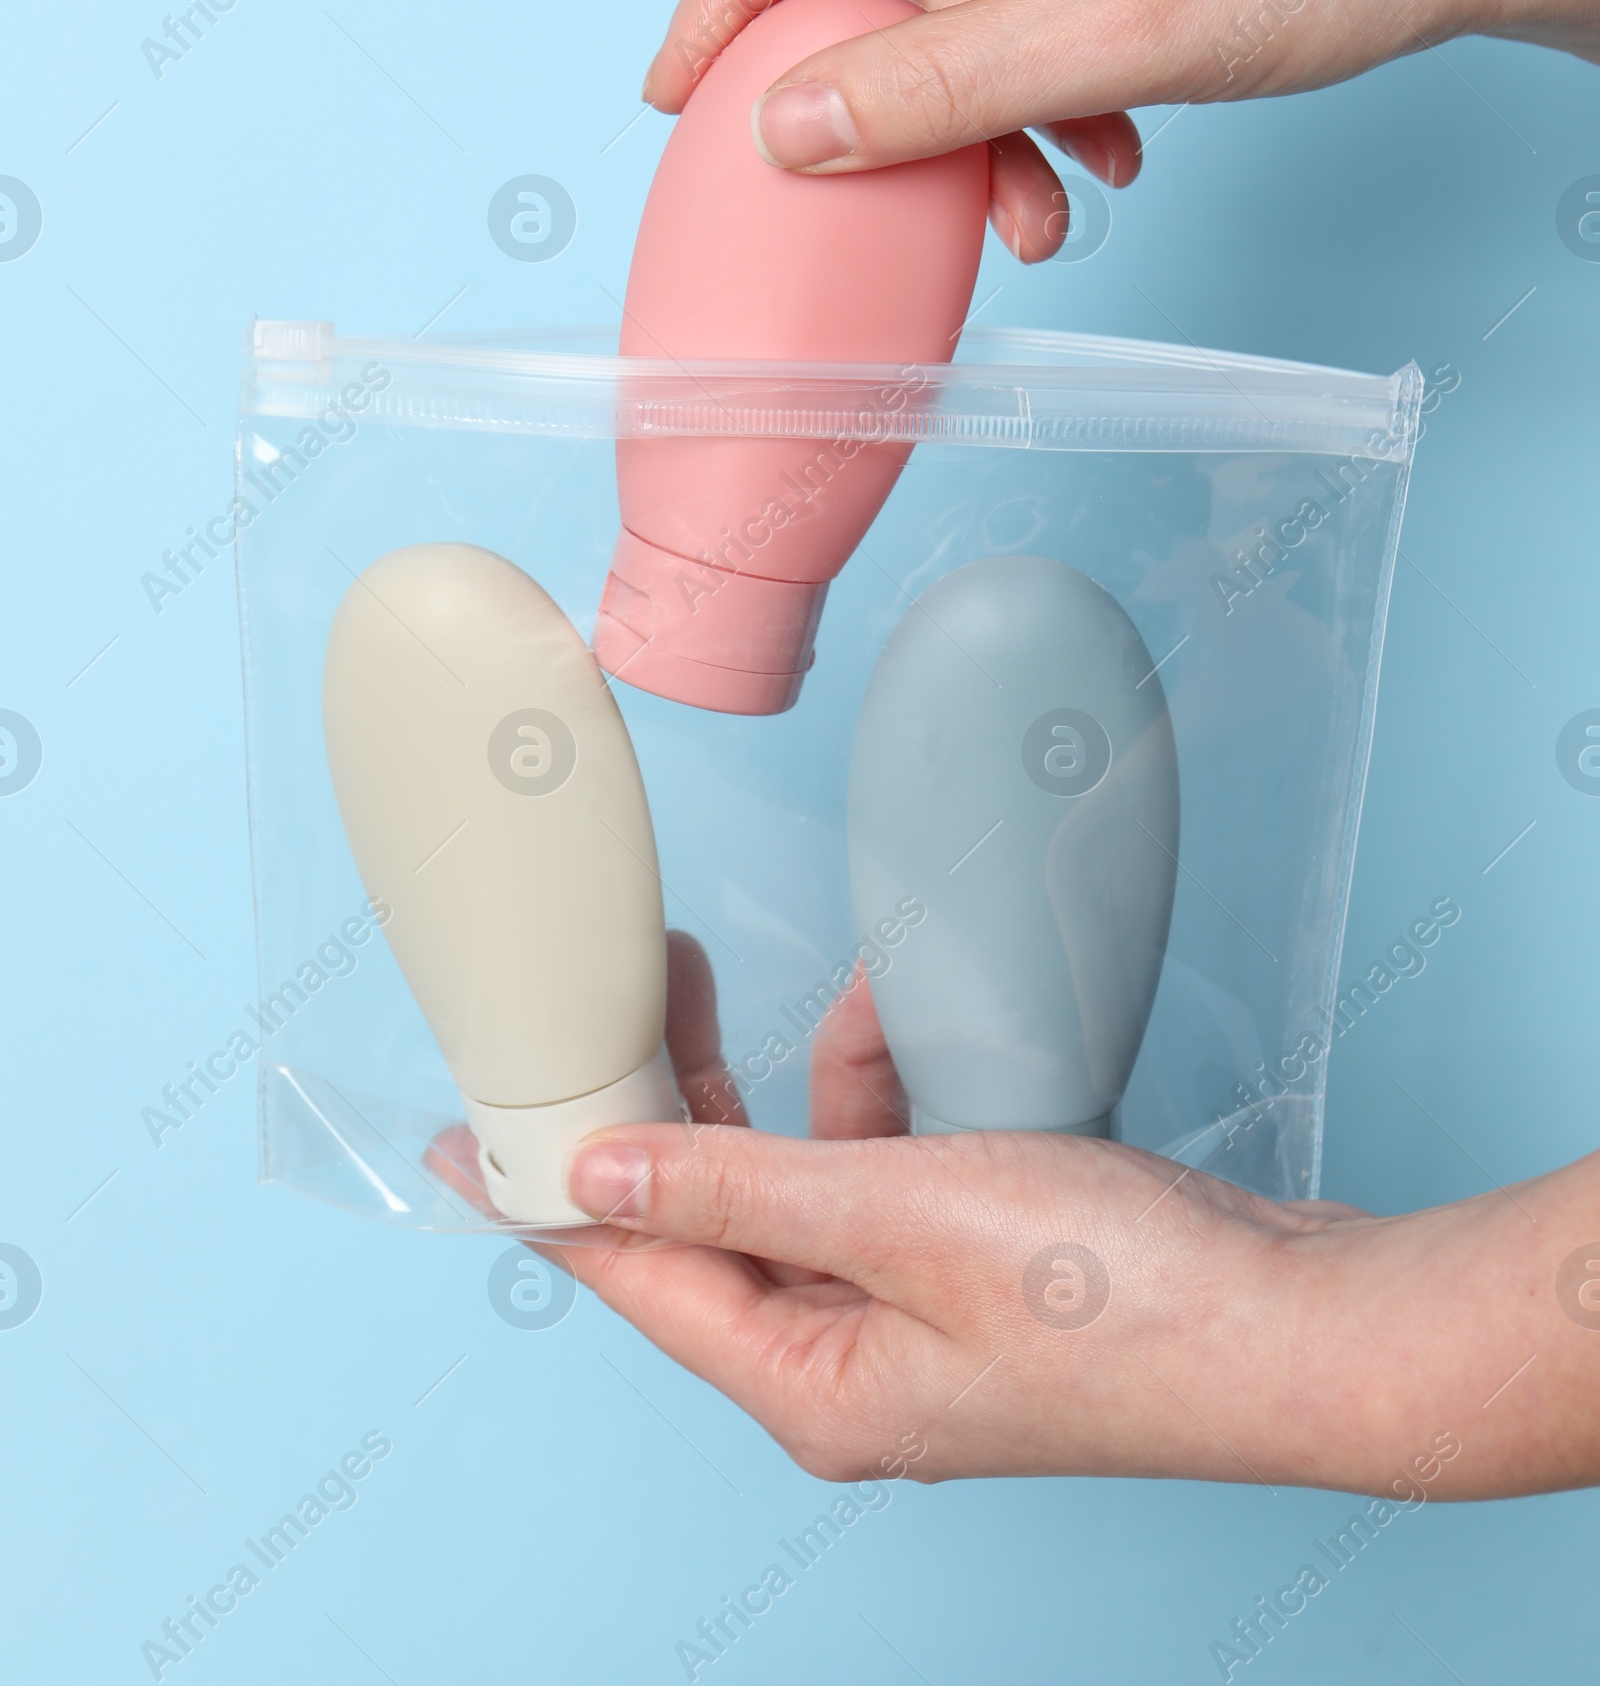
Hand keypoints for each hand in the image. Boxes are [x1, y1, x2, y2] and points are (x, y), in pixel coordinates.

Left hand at [430, 952, 1599, 1496]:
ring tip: (821, 993)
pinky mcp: (976, 1272)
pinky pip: (885, 1174)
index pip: (629, 1275)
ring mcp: (917, 1321)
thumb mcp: (898, 1216)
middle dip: (675, 1099)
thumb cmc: (1121, 1299)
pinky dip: (886, 1097)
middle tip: (640, 987)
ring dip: (801, 1086)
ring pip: (802, 1183)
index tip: (469, 1127)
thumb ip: (735, 1183)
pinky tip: (901, 1024)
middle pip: (708, 1220)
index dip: (545, 1187)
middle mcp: (849, 1367)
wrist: (1303, 1324)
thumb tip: (594, 1170)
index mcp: (808, 1386)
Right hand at [644, 0, 1599, 261]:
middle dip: (899, 89)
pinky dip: (1036, 89)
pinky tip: (1097, 150)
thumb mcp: (1126, 27)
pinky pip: (1010, 1)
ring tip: (1037, 209)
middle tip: (864, 196)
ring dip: (986, 115)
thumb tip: (785, 128)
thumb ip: (942, 86)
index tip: (670, 95)